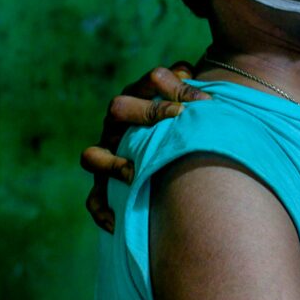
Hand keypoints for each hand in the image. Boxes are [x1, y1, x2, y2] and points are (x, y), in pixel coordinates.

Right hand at [80, 61, 207, 232]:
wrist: (171, 156)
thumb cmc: (190, 125)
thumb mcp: (197, 106)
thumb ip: (199, 93)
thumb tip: (205, 88)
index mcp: (142, 94)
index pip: (155, 79)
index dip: (179, 88)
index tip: (206, 103)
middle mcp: (119, 121)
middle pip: (119, 107)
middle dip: (149, 112)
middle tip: (180, 121)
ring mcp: (107, 152)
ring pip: (92, 155)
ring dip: (113, 163)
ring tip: (135, 174)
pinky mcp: (104, 185)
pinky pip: (95, 198)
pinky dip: (104, 210)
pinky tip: (120, 221)